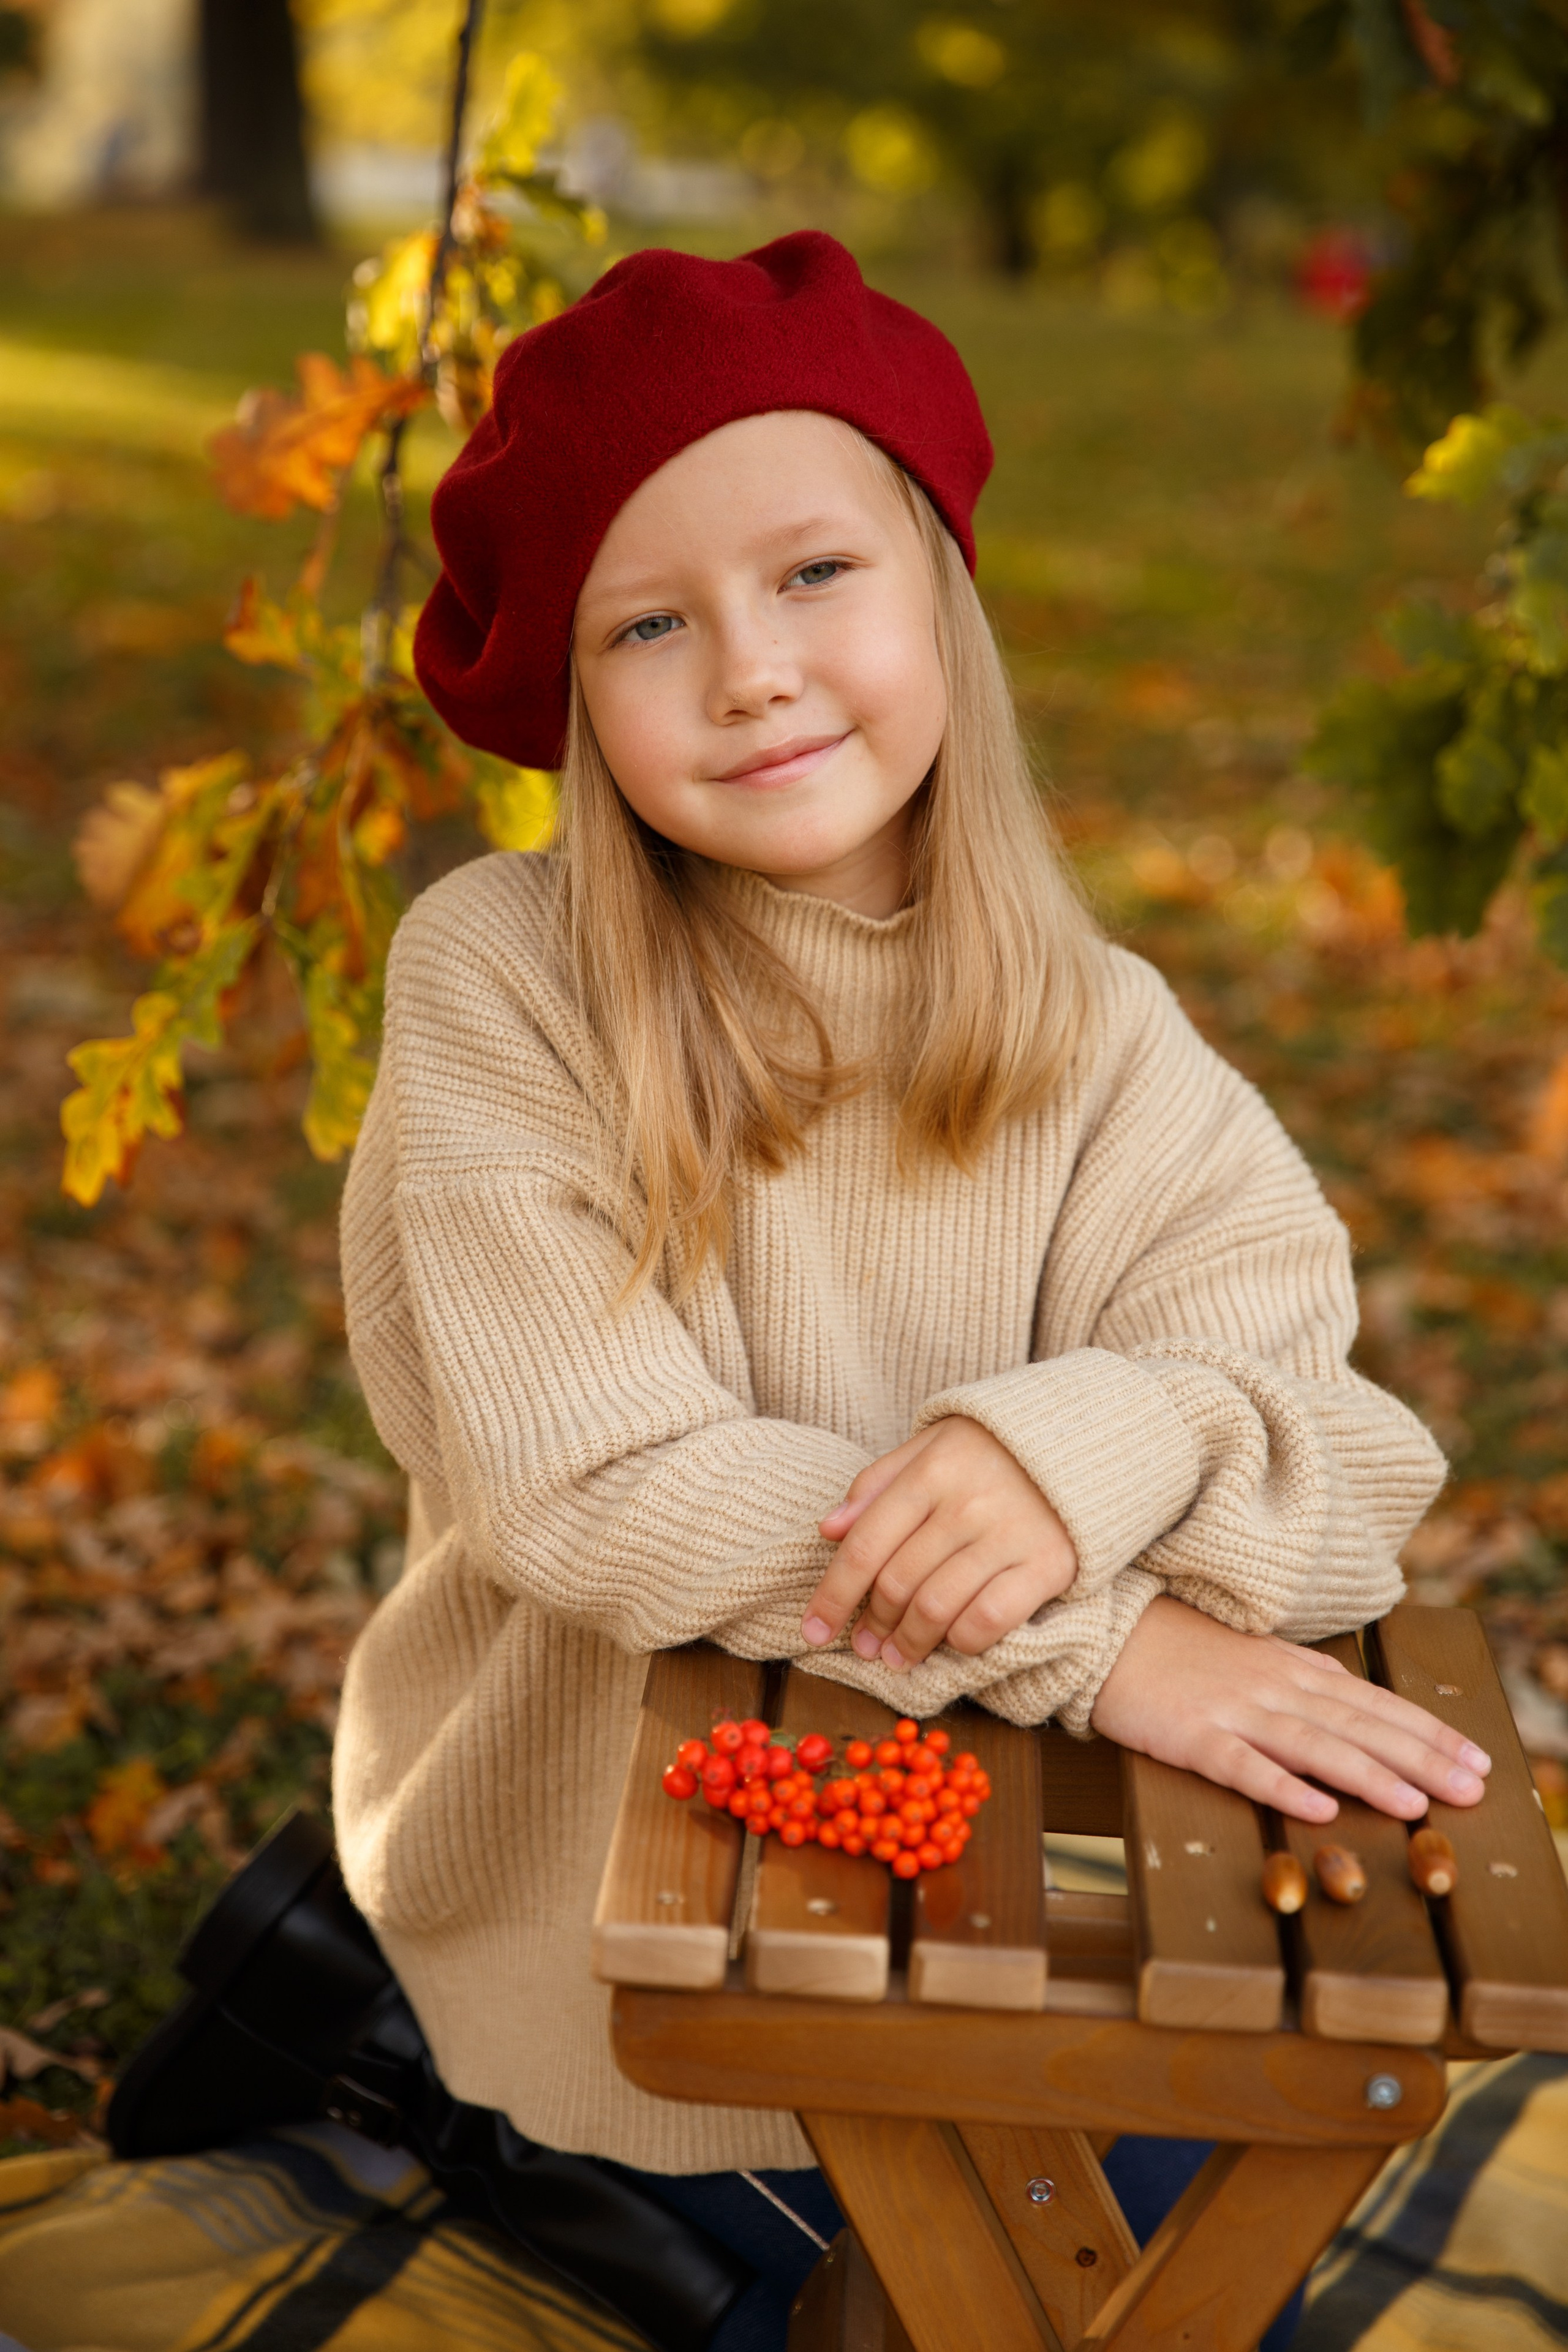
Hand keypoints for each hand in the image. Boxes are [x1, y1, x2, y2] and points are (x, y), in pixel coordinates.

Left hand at [800, 1417, 1078, 1671]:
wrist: (1090, 1437)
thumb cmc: (997, 1447)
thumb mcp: (932, 1444)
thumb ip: (878, 1483)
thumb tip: (828, 1529)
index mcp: (931, 1470)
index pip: (864, 1545)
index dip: (831, 1596)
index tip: (811, 1631)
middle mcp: (965, 1503)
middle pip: (896, 1582)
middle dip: (870, 1624)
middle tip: (863, 1645)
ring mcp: (1008, 1535)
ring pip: (936, 1609)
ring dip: (908, 1643)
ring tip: (896, 1657)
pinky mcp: (1048, 1565)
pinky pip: (988, 1621)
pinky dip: (961, 1642)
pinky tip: (950, 1645)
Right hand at [1090, 1595, 1490, 1823]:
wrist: (1104, 1631)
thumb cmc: (1177, 1647)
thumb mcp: (1252, 1655)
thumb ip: (1304, 1682)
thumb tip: (1360, 1707)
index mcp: (1291, 1668)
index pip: (1374, 1701)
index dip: (1428, 1731)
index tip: (1476, 1759)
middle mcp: (1273, 1686)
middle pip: (1358, 1725)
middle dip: (1422, 1759)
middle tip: (1473, 1789)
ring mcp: (1232, 1710)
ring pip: (1312, 1746)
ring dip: (1367, 1776)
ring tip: (1416, 1806)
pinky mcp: (1190, 1735)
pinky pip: (1241, 1765)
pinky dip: (1281, 1786)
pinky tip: (1317, 1810)